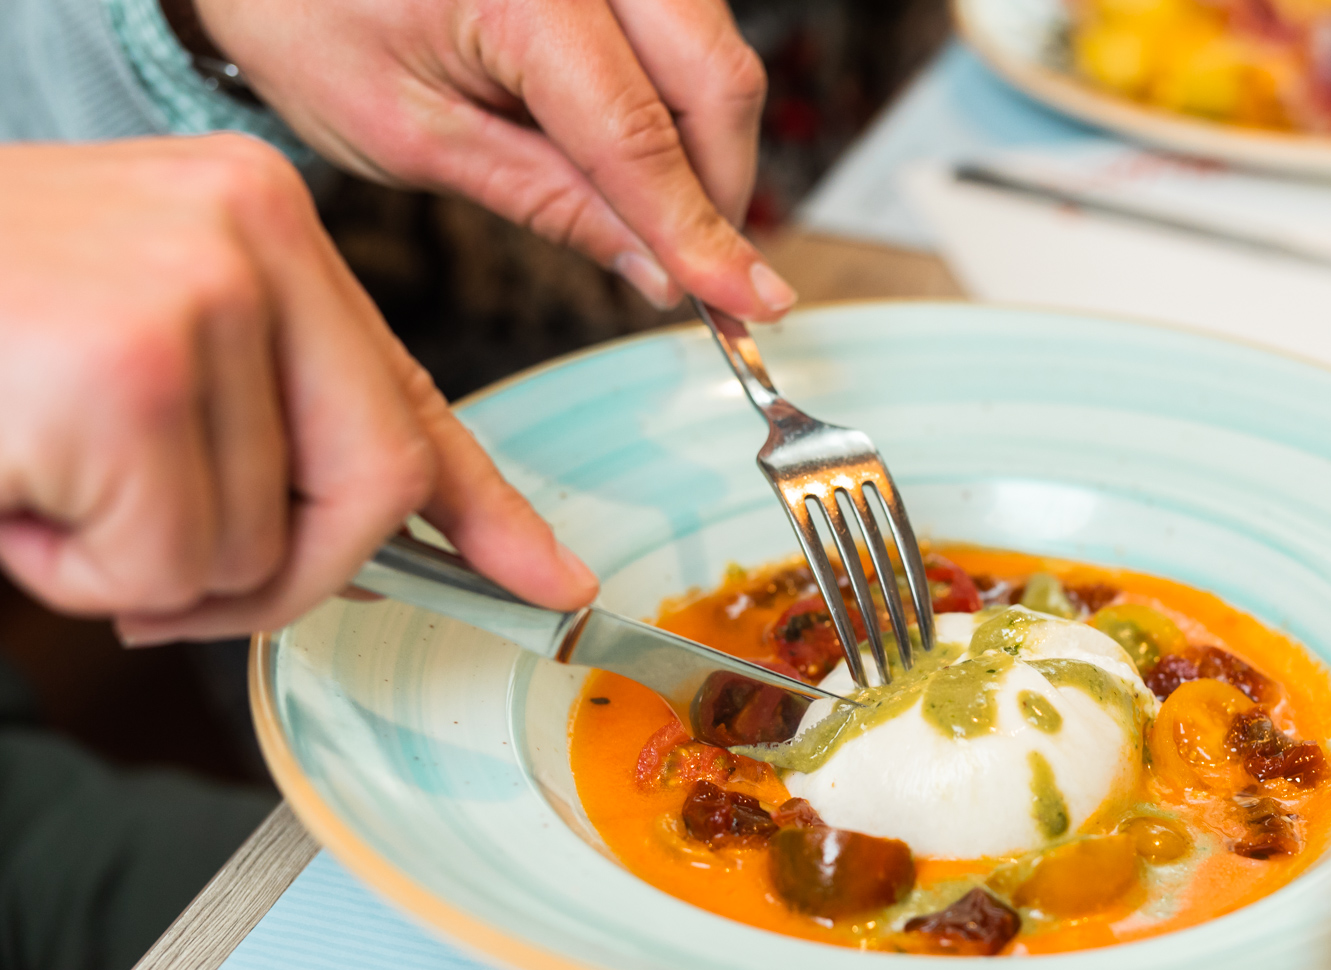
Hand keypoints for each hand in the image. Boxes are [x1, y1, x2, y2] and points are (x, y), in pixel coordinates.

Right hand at [0, 137, 598, 642]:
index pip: (408, 390)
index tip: (548, 579)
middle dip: (285, 575)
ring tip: (39, 477)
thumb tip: (384, 546)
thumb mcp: (134, 355)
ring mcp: (197, 292)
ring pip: (257, 545)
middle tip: (157, 576)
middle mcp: (253, 230)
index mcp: (261, 220)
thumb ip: (261, 434)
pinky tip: (13, 488)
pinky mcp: (127, 373)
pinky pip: (167, 568)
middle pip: (375, 482)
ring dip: (140, 565)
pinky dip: (79, 573)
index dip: (482, 507)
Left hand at [195, 0, 794, 319]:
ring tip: (655, 213)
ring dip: (705, 142)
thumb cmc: (303, 14)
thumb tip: (658, 271)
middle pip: (715, 74)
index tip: (750, 302)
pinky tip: (639, 150)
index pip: (638, 134)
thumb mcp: (412, 136)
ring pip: (712, 47)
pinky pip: (684, 23)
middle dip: (721, 186)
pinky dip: (680, 98)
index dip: (701, 231)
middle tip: (703, 271)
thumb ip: (549, 201)